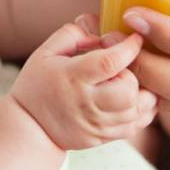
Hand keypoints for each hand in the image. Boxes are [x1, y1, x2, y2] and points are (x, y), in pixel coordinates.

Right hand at [10, 19, 156, 150]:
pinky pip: (134, 126)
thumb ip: (72, 35)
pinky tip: (132, 100)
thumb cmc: (37, 84)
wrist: (29, 126)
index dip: (128, 47)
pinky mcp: (101, 137)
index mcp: (72, 77)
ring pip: (136, 110)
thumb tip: (101, 32)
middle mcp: (86, 103)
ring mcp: (95, 124)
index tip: (136, 38)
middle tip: (122, 69)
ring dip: (139, 93)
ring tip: (129, 83)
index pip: (109, 62)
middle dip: (133, 74)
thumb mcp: (46, 52)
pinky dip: (140, 112)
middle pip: (128, 89)